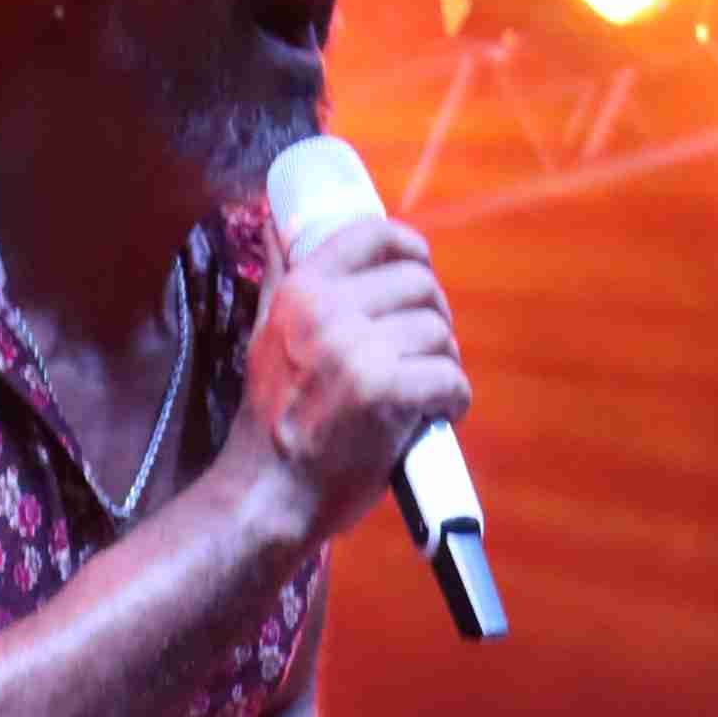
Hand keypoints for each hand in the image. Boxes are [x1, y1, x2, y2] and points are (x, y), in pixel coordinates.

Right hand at [235, 213, 470, 550]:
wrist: (268, 494)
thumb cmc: (272, 420)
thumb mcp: (264, 335)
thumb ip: (278, 278)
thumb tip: (278, 223)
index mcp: (302, 291)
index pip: (376, 234)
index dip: (411, 250)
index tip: (418, 273)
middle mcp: (328, 313)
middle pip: (420, 285)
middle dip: (432, 318)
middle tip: (422, 352)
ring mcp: (359, 353)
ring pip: (440, 333)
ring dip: (443, 364)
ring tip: (422, 390)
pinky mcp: (388, 394)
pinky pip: (451, 378)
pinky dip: (453, 401)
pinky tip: (435, 415)